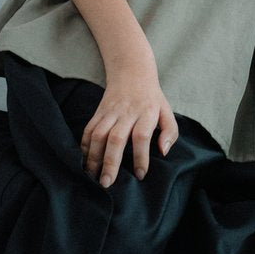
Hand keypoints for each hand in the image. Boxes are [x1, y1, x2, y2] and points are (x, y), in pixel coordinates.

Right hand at [80, 65, 177, 187]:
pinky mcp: (98, 112)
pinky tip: (84, 161)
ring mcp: (110, 112)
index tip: (140, 175)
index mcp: (146, 112)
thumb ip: (170, 131)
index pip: (141, 136)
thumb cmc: (151, 98)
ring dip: (93, 157)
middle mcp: (127, 112)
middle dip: (110, 162)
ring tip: (93, 176)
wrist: (131, 71)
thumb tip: (163, 152)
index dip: (140, 156)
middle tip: (107, 183)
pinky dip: (84, 146)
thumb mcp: (167, 111)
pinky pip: (88, 129)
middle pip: (116, 138)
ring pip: (98, 134)